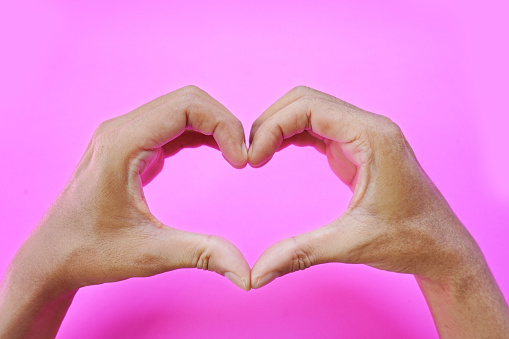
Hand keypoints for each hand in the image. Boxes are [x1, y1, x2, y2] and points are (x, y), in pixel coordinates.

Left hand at [0, 86, 250, 338]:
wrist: (52, 256)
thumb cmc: (89, 252)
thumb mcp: (149, 254)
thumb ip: (202, 254)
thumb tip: (246, 274)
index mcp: (123, 144)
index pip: (186, 105)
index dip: (224, 125)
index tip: (242, 161)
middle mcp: (121, 130)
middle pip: (187, 100)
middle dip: (223, 123)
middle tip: (243, 159)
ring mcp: (124, 134)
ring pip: (180, 109)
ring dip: (213, 127)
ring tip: (235, 156)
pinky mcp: (130, 145)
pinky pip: (172, 125)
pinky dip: (199, 134)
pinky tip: (216, 153)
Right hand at [248, 86, 508, 337]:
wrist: (441, 247)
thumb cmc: (410, 240)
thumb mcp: (351, 245)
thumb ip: (300, 254)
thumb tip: (255, 274)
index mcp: (372, 137)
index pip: (309, 107)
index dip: (272, 127)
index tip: (253, 160)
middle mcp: (368, 127)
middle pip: (305, 101)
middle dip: (271, 123)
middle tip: (252, 157)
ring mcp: (363, 135)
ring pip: (309, 110)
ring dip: (279, 127)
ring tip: (259, 156)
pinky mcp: (357, 147)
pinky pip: (317, 128)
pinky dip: (291, 136)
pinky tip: (275, 153)